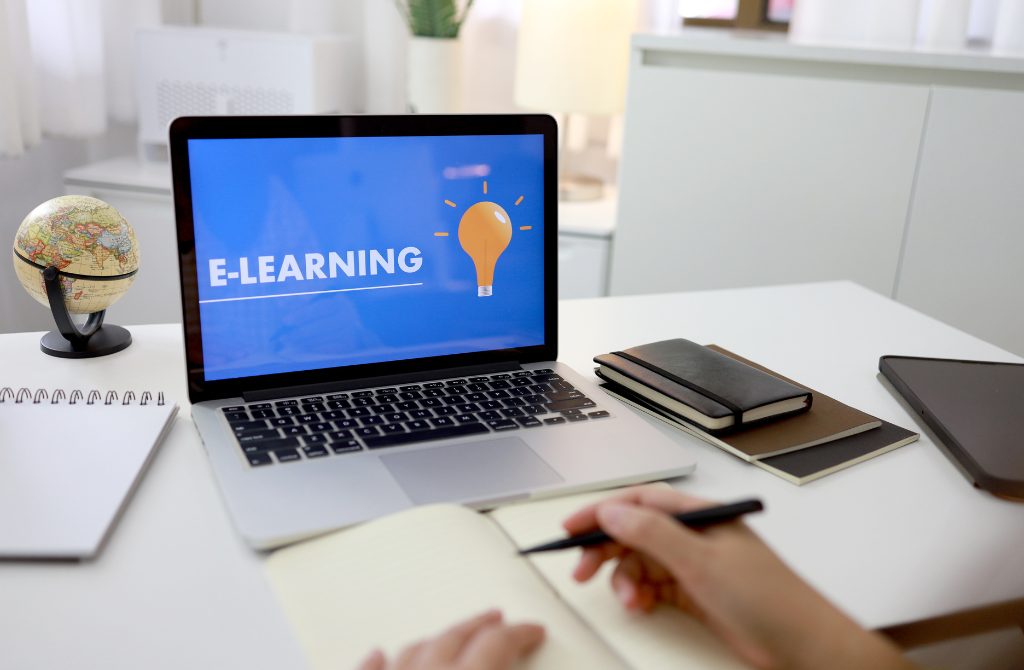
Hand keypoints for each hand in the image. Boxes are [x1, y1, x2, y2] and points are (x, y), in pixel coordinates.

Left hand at [357, 610, 543, 669]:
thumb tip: (516, 664)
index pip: (497, 643)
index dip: (520, 633)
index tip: (533, 630)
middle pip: (456, 635)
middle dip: (480, 624)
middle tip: (498, 620)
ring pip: (414, 648)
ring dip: (437, 638)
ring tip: (450, 635)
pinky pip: (371, 669)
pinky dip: (379, 660)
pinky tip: (378, 653)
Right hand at [563, 486, 913, 669]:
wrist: (803, 644)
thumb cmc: (771, 598)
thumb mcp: (702, 561)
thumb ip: (653, 534)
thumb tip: (613, 513)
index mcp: (699, 515)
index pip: (639, 502)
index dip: (601, 511)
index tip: (572, 528)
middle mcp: (694, 535)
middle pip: (634, 532)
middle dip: (605, 549)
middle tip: (583, 570)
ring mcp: (695, 564)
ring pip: (640, 562)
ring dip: (624, 579)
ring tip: (628, 600)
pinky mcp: (695, 592)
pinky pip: (653, 586)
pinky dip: (640, 595)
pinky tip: (641, 606)